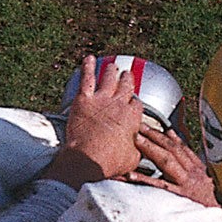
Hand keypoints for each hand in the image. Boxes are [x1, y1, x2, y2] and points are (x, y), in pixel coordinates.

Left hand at [47, 56, 157, 185]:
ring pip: (109, 78)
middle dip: (127, 80)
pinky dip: (88, 67)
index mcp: (132, 118)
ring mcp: (101, 100)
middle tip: (127, 76)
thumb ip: (136, 150)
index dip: (134, 104)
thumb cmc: (109, 162)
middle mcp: (118, 105)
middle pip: (126, 86)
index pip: (136, 104)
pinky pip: (87, 78)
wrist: (87, 159)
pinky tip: (89, 58)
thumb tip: (138, 149)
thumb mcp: (132, 159)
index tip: (132, 105)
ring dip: (112, 71)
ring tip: (113, 66)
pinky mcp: (84, 100)